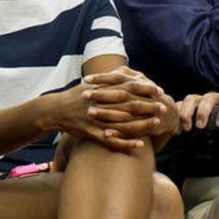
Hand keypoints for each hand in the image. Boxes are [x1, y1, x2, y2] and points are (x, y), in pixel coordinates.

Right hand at [49, 71, 164, 151]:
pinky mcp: (91, 133)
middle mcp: (99, 103)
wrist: (55, 110)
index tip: (159, 90)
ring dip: (141, 123)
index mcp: (100, 89)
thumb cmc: (76, 96)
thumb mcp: (92, 83)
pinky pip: (111, 140)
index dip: (144, 88)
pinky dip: (126, 143)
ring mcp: (95, 119)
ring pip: (122, 122)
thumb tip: (133, 73)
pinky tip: (140, 145)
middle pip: (127, 104)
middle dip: (147, 105)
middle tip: (164, 106)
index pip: (126, 86)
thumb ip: (113, 77)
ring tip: (157, 124)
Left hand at [177, 90, 218, 131]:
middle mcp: (208, 98)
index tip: (175, 130)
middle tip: (186, 127)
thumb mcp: (216, 124)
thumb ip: (204, 129)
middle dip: (185, 112)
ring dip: (202, 112)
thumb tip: (188, 143)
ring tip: (200, 126)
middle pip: (191, 98)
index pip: (184, 104)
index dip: (178, 115)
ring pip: (207, 98)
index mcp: (201, 103)